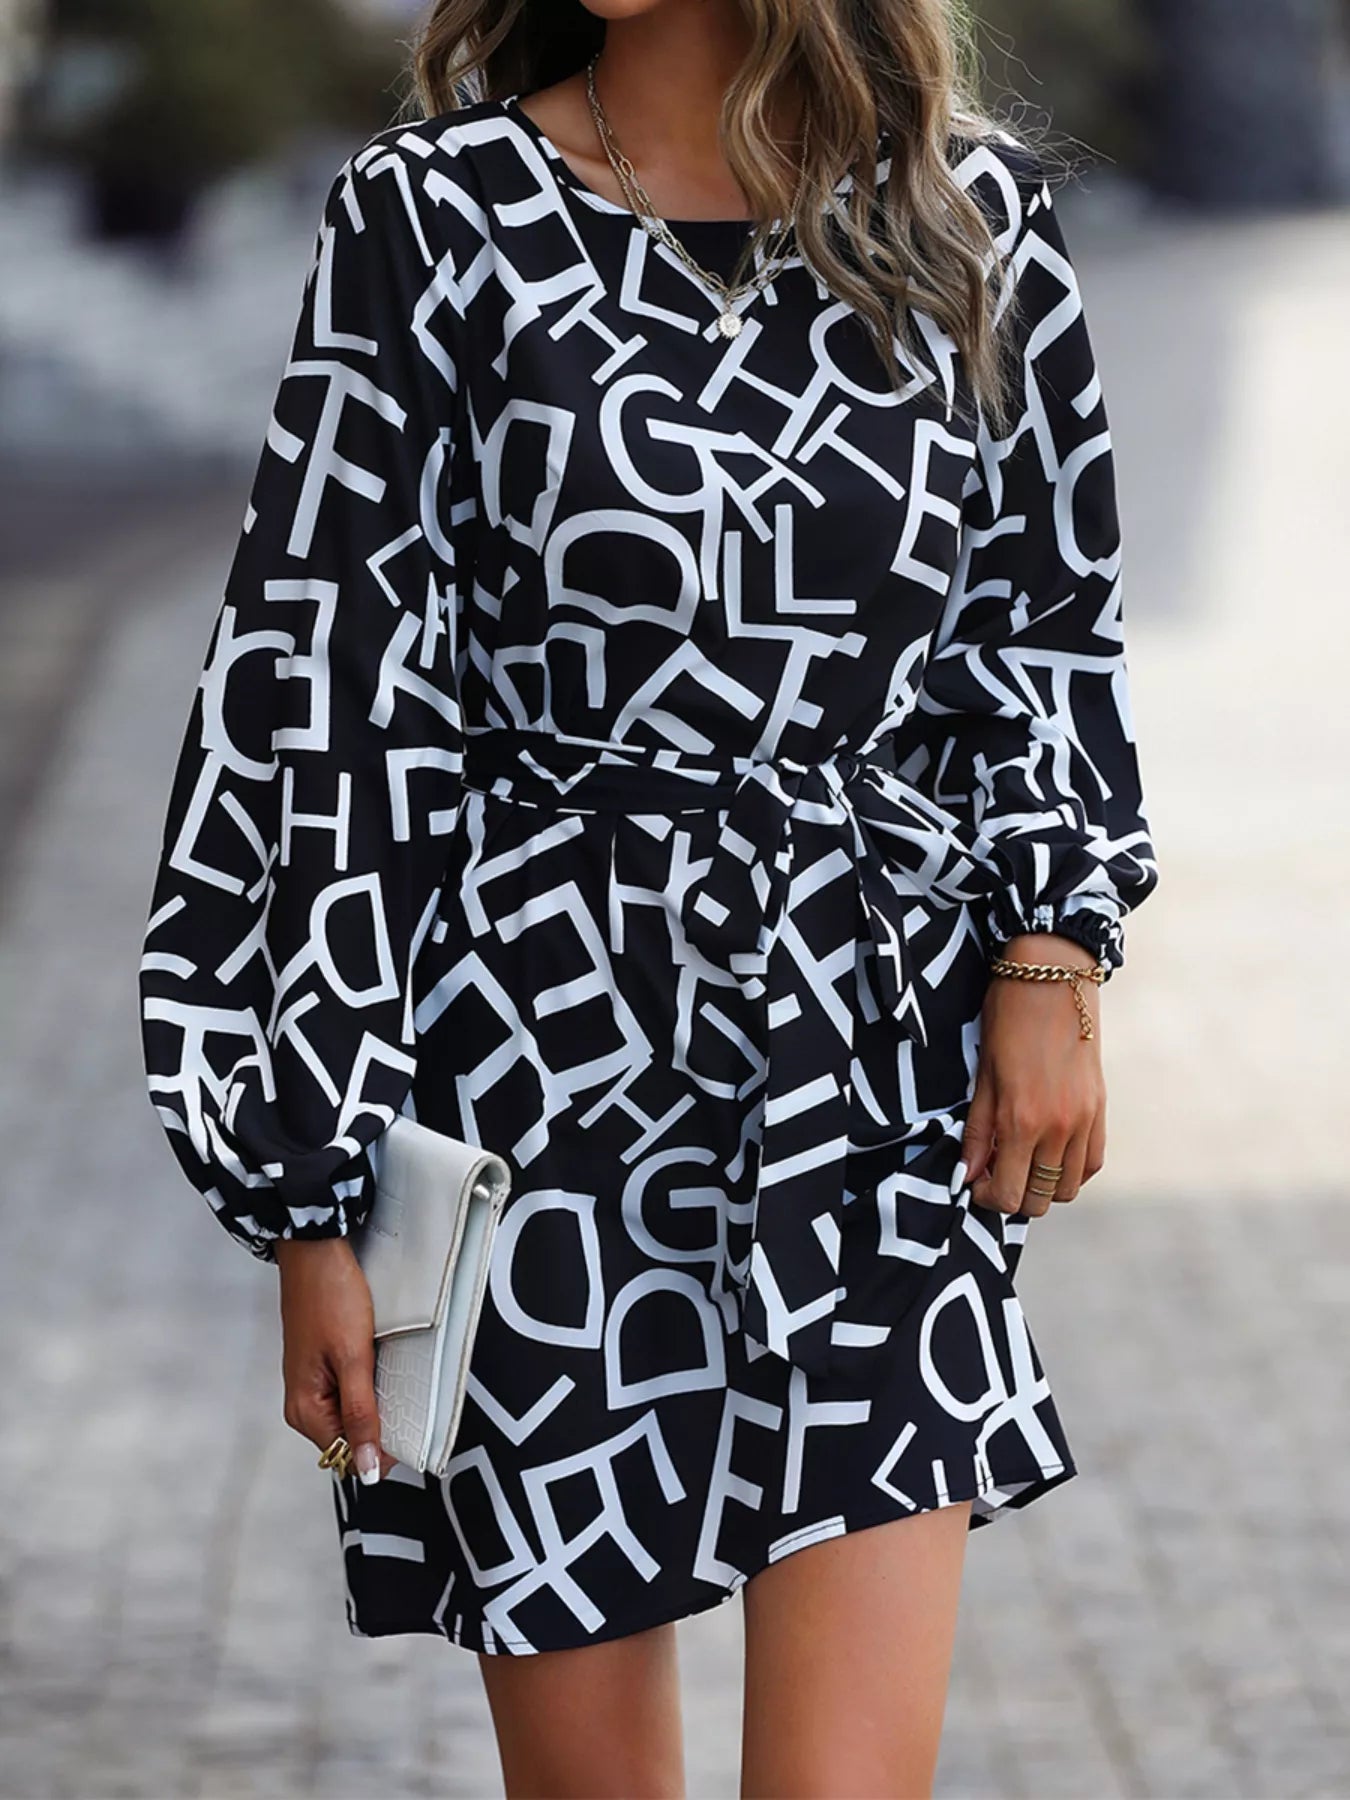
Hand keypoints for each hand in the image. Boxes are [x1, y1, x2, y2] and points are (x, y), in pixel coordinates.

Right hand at [275, 1237, 396, 1483]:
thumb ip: (360, 1415)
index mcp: (305, 1410)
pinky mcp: (323, 1366)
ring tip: (389, 1371)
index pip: (349, 1456)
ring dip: (376, 1401)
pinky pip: (351, 1391)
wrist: (317, 1251)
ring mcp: (313, 1385)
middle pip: (351, 1437)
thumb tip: (365, 1468)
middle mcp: (304, 1404)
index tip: (410, 1430)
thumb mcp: (353, 1359)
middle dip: (379, 1423)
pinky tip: (380, 1364)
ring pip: (353, 1414)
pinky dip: (370, 1383)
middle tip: (401, 1391)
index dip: (381, 1448)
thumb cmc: (329, 1296)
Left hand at [961, 933, 1106, 1217]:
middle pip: (1039, 1200)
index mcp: (1021, 1120)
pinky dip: (1070, 1169)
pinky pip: (1091, 1163)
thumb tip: (968, 1175)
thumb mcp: (982, 1075)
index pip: (1008, 1195)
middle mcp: (1059, 1128)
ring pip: (1067, 1188)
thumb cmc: (1007, 1019)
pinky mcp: (1100, 1109)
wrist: (1053, 977)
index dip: (987, 1199)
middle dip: (1014, 1196)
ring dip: (1042, 1185)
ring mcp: (1084, 1120)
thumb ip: (977, 1131)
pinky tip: (1049, 1152)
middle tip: (996, 1173)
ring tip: (1022, 1161)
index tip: (977, 1183)